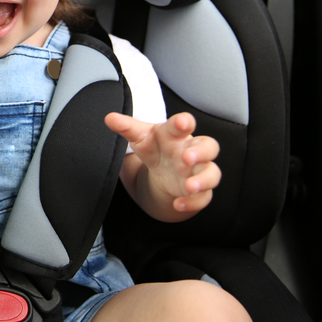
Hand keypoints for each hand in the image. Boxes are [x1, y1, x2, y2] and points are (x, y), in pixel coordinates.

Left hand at [105, 112, 220, 215]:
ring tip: (189, 186)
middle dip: (200, 151)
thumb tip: (109, 118)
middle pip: (209, 146)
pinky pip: (203, 198)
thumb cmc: (156, 147)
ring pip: (211, 173)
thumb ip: (126, 127)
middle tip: (187, 157)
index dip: (184, 122)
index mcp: (177, 134)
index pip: (184, 124)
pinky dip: (192, 202)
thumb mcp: (140, 137)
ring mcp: (198, 171)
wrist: (164, 170)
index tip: (182, 122)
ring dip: (202, 180)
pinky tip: (178, 204)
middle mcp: (192, 151)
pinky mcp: (200, 191)